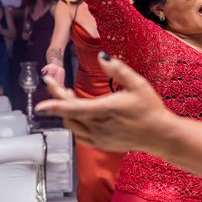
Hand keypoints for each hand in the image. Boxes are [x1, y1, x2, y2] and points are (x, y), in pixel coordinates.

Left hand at [35, 53, 169, 151]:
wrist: (161, 135)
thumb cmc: (151, 108)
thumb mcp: (138, 84)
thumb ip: (118, 69)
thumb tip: (101, 56)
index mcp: (105, 110)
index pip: (73, 108)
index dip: (55, 104)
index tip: (40, 104)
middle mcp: (98, 127)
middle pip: (68, 114)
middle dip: (58, 98)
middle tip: (54, 83)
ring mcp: (98, 138)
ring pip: (71, 125)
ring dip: (65, 111)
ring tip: (67, 94)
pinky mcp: (100, 144)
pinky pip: (79, 134)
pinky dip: (73, 122)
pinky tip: (78, 112)